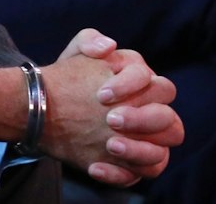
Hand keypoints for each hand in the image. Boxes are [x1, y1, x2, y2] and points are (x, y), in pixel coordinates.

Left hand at [45, 31, 178, 185]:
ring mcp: (146, 141)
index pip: (156, 84)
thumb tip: (109, 46)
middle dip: (142, 119)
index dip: (133, 87)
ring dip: (139, 150)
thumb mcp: (75, 55)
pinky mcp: (133, 165)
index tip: (102, 95)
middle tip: (111, 119)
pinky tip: (94, 167)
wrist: (48, 108)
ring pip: (162, 151)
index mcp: (144, 84)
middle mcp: (152, 112)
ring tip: (110, 146)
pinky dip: (118, 174)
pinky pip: (139, 175)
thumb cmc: (71, 80)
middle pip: (167, 118)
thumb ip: (90, 40)